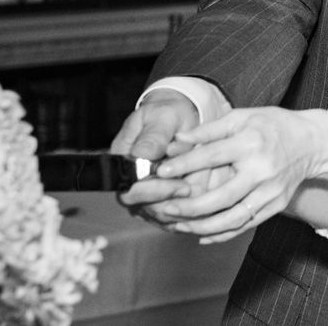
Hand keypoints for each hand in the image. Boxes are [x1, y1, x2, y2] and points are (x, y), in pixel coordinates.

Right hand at [111, 90, 207, 223]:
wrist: (178, 117)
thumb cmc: (167, 113)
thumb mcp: (162, 117)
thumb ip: (153, 137)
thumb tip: (142, 155)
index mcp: (123, 160)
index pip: (131, 190)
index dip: (154, 192)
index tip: (180, 184)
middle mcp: (130, 182)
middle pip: (146, 208)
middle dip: (172, 201)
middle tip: (193, 189)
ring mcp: (145, 194)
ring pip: (163, 215)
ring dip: (183, 206)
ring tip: (200, 188)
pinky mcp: (162, 199)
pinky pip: (174, 214)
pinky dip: (189, 209)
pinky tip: (204, 199)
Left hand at [153, 107, 316, 242]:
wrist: (312, 142)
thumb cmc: (274, 125)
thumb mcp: (243, 116)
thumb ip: (209, 129)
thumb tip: (178, 139)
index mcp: (251, 143)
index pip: (212, 155)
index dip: (185, 164)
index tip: (162, 172)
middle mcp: (262, 171)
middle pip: (221, 197)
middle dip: (190, 206)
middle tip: (165, 208)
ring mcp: (270, 192)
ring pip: (233, 218)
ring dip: (203, 227)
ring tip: (178, 226)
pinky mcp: (276, 206)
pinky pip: (246, 225)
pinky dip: (223, 234)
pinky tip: (202, 235)